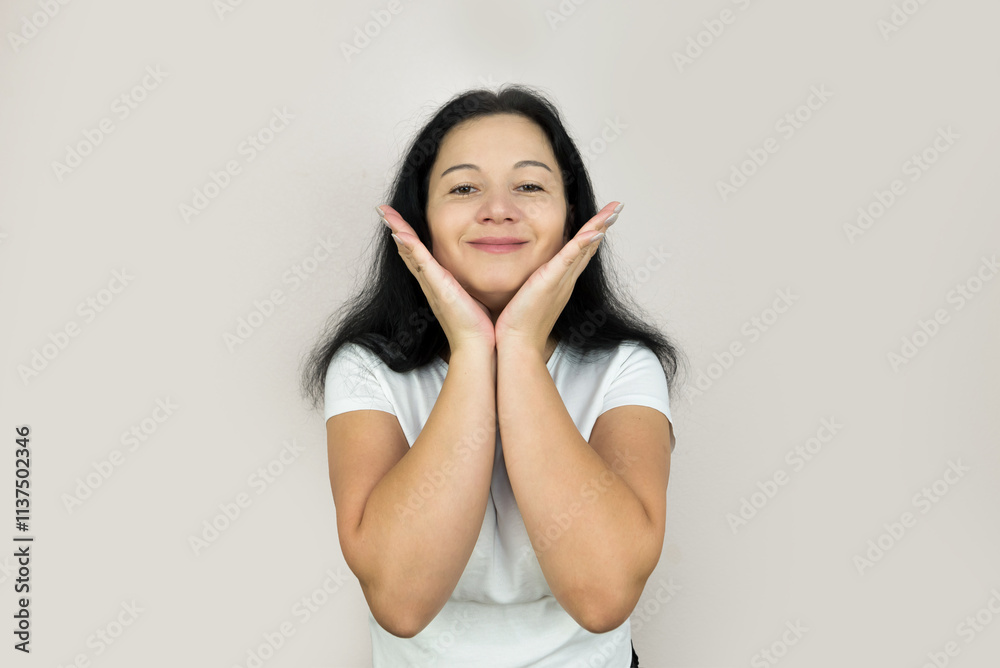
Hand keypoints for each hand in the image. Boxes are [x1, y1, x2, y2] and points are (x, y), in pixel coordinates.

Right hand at [377, 205, 496, 353]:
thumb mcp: (474, 297)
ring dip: (397, 231)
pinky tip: (399, 232)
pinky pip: (420, 262)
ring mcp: (432, 284)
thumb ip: (473, 284)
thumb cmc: (479, 326)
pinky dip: (410, 246)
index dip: (409, 238)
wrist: (477, 346)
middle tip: (384, 211)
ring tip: (385, 213)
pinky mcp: (438, 287)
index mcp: (439, 284)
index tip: (399, 220)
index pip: (420, 256)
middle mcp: (430, 283)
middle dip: (396, 229)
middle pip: (408, 251)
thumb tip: (482, 274)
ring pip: (410, 252)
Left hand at [494, 201, 621, 354]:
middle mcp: (566, 280)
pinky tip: (594, 231)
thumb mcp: (528, 298)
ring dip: (599, 227)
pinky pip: (570, 258)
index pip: (579, 253)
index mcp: (560, 282)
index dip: (590, 234)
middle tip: (617, 208)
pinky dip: (582, 244)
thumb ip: (531, 285)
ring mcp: (561, 280)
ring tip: (613, 210)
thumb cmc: (517, 326)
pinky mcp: (551, 281)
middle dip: (603, 225)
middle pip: (588, 247)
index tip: (601, 219)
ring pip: (584, 248)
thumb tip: (526, 278)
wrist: (518, 345)